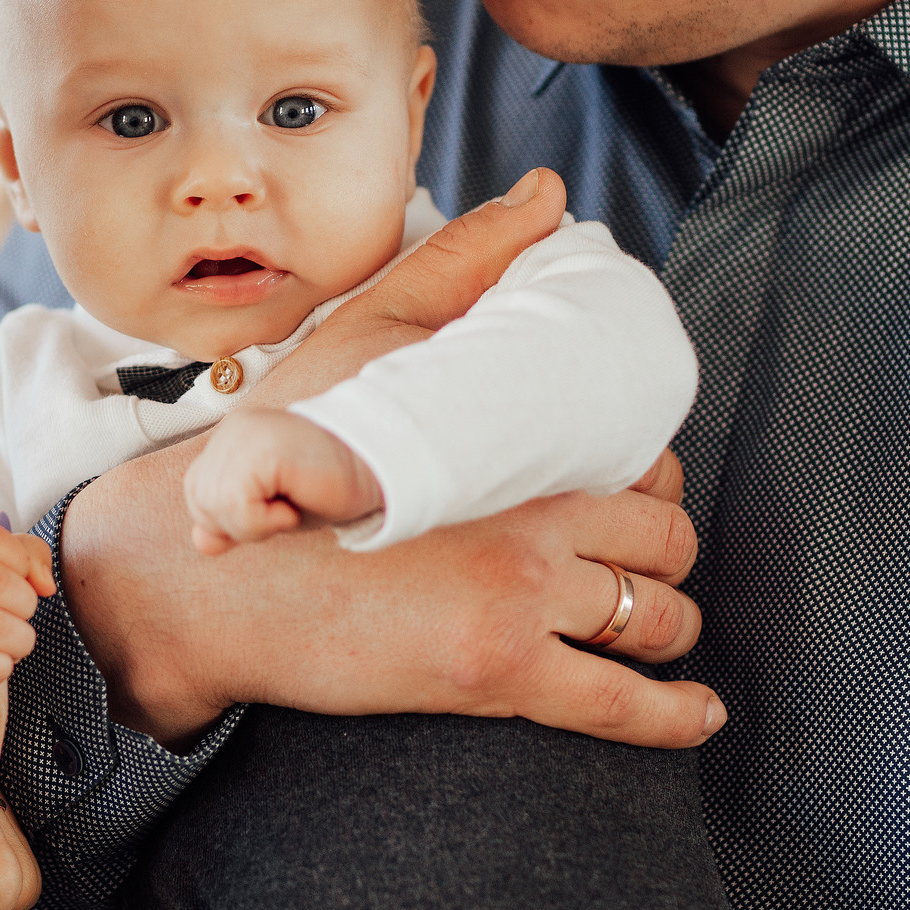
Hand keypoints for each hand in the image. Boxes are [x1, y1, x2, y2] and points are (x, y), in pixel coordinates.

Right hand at [59, 170, 723, 749]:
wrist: (206, 577)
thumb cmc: (275, 455)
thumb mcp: (365, 339)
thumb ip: (459, 266)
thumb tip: (544, 193)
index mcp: (510, 443)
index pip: (641, 460)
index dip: (652, 478)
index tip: (634, 490)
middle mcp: (532, 520)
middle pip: (665, 540)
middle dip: (667, 555)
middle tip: (641, 566)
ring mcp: (519, 602)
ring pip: (656, 617)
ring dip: (671, 625)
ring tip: (661, 632)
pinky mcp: (496, 674)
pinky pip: (621, 704)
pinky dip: (675, 715)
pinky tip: (703, 714)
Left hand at [184, 408, 382, 552]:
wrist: (373, 473)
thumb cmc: (326, 489)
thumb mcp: (271, 512)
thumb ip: (232, 521)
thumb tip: (201, 542)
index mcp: (232, 438)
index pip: (197, 489)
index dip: (228, 516)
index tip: (273, 508)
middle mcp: (233, 430)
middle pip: (201, 499)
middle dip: (241, 523)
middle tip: (284, 509)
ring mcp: (246, 435)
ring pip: (216, 504)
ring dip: (255, 524)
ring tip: (289, 506)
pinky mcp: (263, 449)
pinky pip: (237, 504)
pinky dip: (264, 521)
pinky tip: (292, 507)